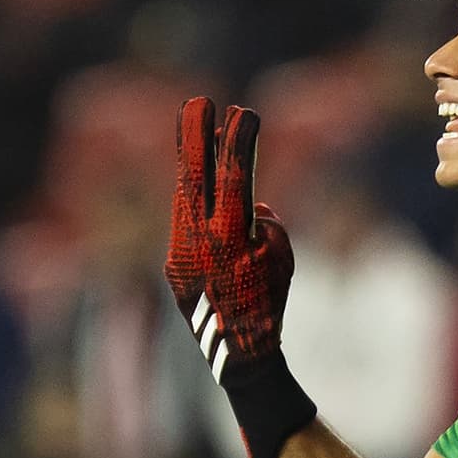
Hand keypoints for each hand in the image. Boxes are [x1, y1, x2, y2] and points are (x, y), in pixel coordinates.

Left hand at [165, 97, 294, 379]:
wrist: (236, 355)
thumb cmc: (270, 306)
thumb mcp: (284, 261)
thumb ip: (271, 228)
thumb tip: (255, 208)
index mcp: (231, 235)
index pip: (234, 174)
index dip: (238, 138)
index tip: (241, 110)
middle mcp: (199, 237)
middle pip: (194, 174)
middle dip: (195, 135)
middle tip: (198, 102)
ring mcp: (180, 249)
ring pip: (183, 194)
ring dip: (191, 163)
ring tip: (194, 132)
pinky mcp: (173, 262)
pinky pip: (182, 219)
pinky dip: (193, 198)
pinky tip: (200, 184)